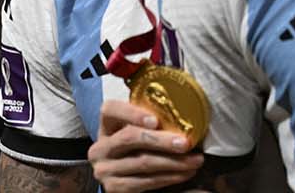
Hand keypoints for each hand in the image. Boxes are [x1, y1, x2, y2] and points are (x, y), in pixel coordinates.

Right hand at [88, 99, 202, 192]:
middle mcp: (100, 148)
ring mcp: (105, 169)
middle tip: (185, 143)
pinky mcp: (114, 188)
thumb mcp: (136, 137)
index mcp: (106, 127)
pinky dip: (169, 177)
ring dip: (174, 162)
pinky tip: (184, 173)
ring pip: (143, 162)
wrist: (126, 182)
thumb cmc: (136, 153)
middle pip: (129, 137)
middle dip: (162, 141)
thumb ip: (149, 126)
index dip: (131, 113)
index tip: (156, 120)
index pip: (110, 110)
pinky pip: (146, 181)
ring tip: (194, 160)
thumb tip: (181, 117)